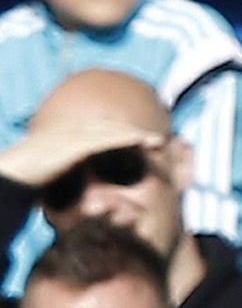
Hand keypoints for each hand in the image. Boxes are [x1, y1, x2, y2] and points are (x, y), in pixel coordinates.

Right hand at [0, 123, 163, 190]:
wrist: (13, 175)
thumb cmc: (33, 177)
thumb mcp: (58, 171)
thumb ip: (74, 169)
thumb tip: (87, 180)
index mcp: (70, 134)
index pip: (104, 131)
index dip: (126, 135)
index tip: (146, 142)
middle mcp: (73, 130)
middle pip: (112, 127)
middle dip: (137, 133)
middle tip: (161, 142)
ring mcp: (73, 134)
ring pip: (112, 131)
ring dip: (137, 135)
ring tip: (158, 142)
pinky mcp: (73, 144)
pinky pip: (105, 139)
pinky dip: (124, 138)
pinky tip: (140, 141)